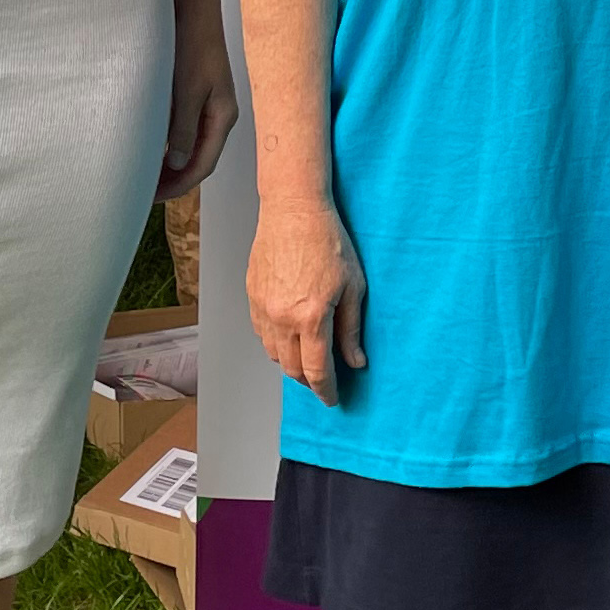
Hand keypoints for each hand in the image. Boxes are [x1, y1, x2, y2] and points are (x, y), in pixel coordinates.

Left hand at [160, 7, 237, 199]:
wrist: (192, 8)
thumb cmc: (192, 44)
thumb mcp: (187, 90)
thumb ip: (182, 129)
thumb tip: (177, 164)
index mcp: (223, 117)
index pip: (203, 164)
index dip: (179, 185)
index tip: (153, 196)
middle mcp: (220, 114)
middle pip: (199, 158)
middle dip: (175, 179)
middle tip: (145, 193)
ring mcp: (210, 103)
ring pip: (191, 144)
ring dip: (171, 163)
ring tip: (146, 176)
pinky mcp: (198, 92)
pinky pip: (185, 128)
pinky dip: (170, 143)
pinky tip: (152, 147)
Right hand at [248, 197, 367, 405]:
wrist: (293, 210)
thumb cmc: (328, 241)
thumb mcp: (354, 286)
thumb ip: (351, 329)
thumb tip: (356, 361)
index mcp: (312, 317)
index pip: (317, 371)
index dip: (326, 390)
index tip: (332, 399)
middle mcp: (283, 318)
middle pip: (293, 369)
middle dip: (309, 381)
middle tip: (323, 381)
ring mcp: (264, 308)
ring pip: (274, 354)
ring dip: (291, 363)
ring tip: (307, 358)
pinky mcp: (253, 297)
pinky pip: (262, 333)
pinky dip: (276, 343)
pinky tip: (290, 336)